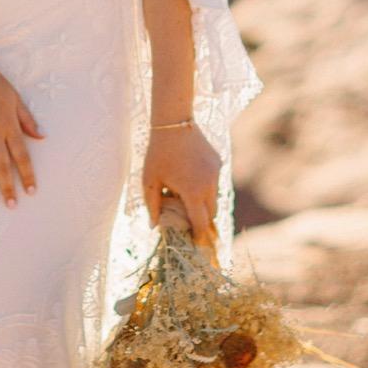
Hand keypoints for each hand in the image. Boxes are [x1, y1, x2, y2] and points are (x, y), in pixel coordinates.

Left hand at [142, 124, 220, 256]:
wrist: (174, 123)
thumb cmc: (158, 153)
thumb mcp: (149, 181)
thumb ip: (153, 206)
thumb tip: (154, 227)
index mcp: (193, 192)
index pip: (201, 222)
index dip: (200, 236)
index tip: (198, 244)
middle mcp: (209, 185)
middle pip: (211, 213)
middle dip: (202, 220)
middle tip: (190, 222)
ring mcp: (216, 173)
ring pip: (215, 197)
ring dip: (204, 202)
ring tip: (187, 195)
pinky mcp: (218, 163)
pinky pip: (214, 181)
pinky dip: (206, 185)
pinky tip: (191, 175)